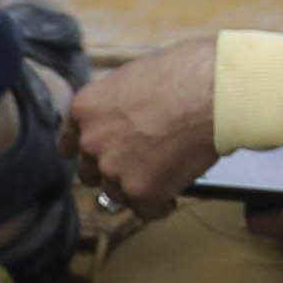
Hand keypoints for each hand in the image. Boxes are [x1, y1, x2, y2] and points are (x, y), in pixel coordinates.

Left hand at [62, 38, 220, 217]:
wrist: (214, 93)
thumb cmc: (185, 72)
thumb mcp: (134, 77)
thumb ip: (117, 104)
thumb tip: (124, 117)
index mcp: (84, 109)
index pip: (67, 143)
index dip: (87, 150)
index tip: (100, 153)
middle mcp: (91, 142)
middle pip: (89, 172)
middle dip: (110, 170)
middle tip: (137, 163)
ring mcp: (114, 170)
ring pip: (115, 193)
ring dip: (134, 186)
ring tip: (161, 174)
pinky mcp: (142, 191)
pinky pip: (145, 210)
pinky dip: (159, 205)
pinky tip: (172, 195)